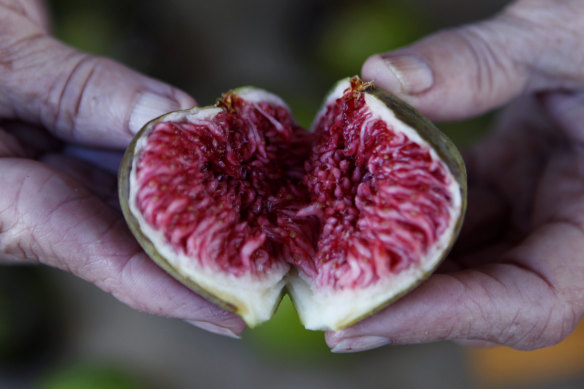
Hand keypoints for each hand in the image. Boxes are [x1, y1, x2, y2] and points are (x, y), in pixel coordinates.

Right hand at [0, 1, 244, 336]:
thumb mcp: (0, 64)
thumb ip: (79, 92)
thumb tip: (170, 115)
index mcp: (5, 204)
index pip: (105, 259)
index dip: (173, 291)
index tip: (233, 313)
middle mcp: (40, 198)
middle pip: (138, 239)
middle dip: (206, 253)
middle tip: (272, 266)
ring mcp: (62, 168)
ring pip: (145, 197)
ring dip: (206, 205)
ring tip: (267, 223)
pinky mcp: (80, 141)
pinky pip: (138, 158)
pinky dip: (183, 157)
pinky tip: (229, 160)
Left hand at [327, 0, 583, 351]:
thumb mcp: (566, 36)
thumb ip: (482, 60)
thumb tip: (381, 78)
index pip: (530, 305)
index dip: (444, 319)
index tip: (360, 319)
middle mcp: (567, 227)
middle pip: (479, 293)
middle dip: (400, 300)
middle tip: (325, 301)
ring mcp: (534, 203)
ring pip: (458, 252)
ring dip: (391, 254)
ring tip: (326, 257)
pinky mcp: (507, 178)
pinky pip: (451, 208)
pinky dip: (403, 204)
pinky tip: (356, 197)